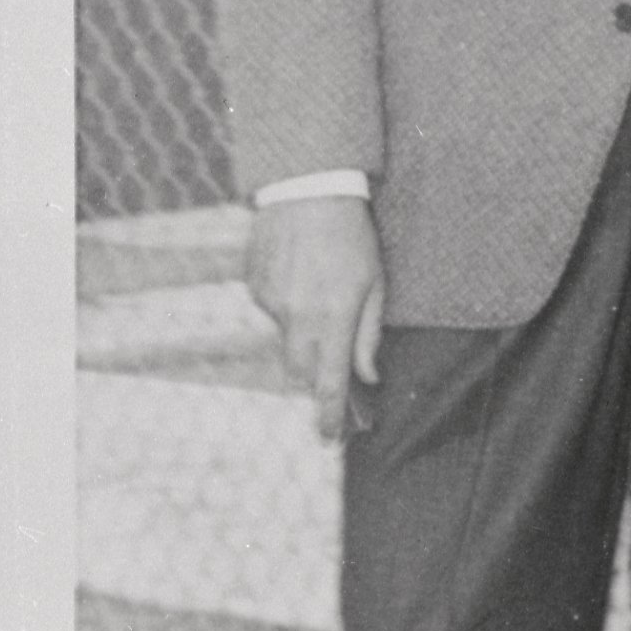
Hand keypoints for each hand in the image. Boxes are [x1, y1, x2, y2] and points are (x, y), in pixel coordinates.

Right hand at [247, 194, 385, 441]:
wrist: (307, 191)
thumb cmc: (352, 237)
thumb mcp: (376, 284)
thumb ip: (369, 334)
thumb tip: (367, 376)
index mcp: (332, 320)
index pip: (329, 384)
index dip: (330, 416)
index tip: (330, 439)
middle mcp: (296, 318)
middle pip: (303, 372)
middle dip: (319, 384)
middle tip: (341, 385)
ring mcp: (270, 304)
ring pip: (287, 343)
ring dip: (307, 342)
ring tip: (326, 305)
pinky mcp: (255, 288)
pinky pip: (274, 314)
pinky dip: (290, 311)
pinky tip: (305, 282)